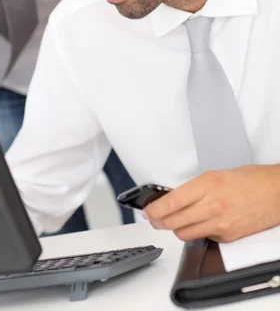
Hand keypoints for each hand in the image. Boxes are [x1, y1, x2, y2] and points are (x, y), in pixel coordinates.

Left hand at [144, 165, 279, 242]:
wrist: (275, 192)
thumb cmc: (250, 180)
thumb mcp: (216, 175)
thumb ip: (194, 188)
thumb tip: (173, 198)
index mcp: (207, 184)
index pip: (171, 202)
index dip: (154, 209)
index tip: (147, 211)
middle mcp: (212, 205)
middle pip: (173, 221)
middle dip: (159, 222)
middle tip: (154, 219)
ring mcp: (220, 224)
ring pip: (184, 234)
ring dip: (176, 229)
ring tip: (173, 222)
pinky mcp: (228, 237)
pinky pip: (203, 238)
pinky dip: (197, 232)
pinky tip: (199, 224)